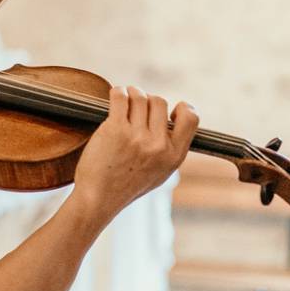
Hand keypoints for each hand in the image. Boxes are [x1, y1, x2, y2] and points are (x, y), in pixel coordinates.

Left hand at [73, 86, 198, 216]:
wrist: (98, 198)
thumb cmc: (125, 186)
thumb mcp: (159, 173)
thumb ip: (169, 150)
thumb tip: (172, 122)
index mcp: (173, 156)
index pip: (191, 118)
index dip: (182, 108)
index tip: (169, 111)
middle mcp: (158, 145)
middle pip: (159, 102)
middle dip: (147, 100)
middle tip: (136, 106)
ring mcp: (137, 136)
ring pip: (140, 97)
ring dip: (131, 93)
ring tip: (125, 98)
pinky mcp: (115, 129)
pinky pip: (120, 97)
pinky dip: (118, 92)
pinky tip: (116, 95)